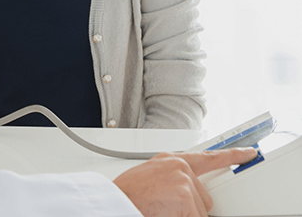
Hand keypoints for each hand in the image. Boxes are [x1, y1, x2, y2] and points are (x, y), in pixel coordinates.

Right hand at [114, 147, 257, 216]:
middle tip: (166, 207)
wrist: (115, 200)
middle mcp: (178, 164)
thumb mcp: (152, 180)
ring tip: (161, 209)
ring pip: (201, 211)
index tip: (248, 153)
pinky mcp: (185, 192)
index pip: (207, 156)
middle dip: (191, 208)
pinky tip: (164, 213)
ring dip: (184, 216)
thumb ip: (173, 180)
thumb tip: (189, 197)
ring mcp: (183, 177)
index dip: (232, 155)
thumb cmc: (130, 195)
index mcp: (170, 159)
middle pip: (204, 197)